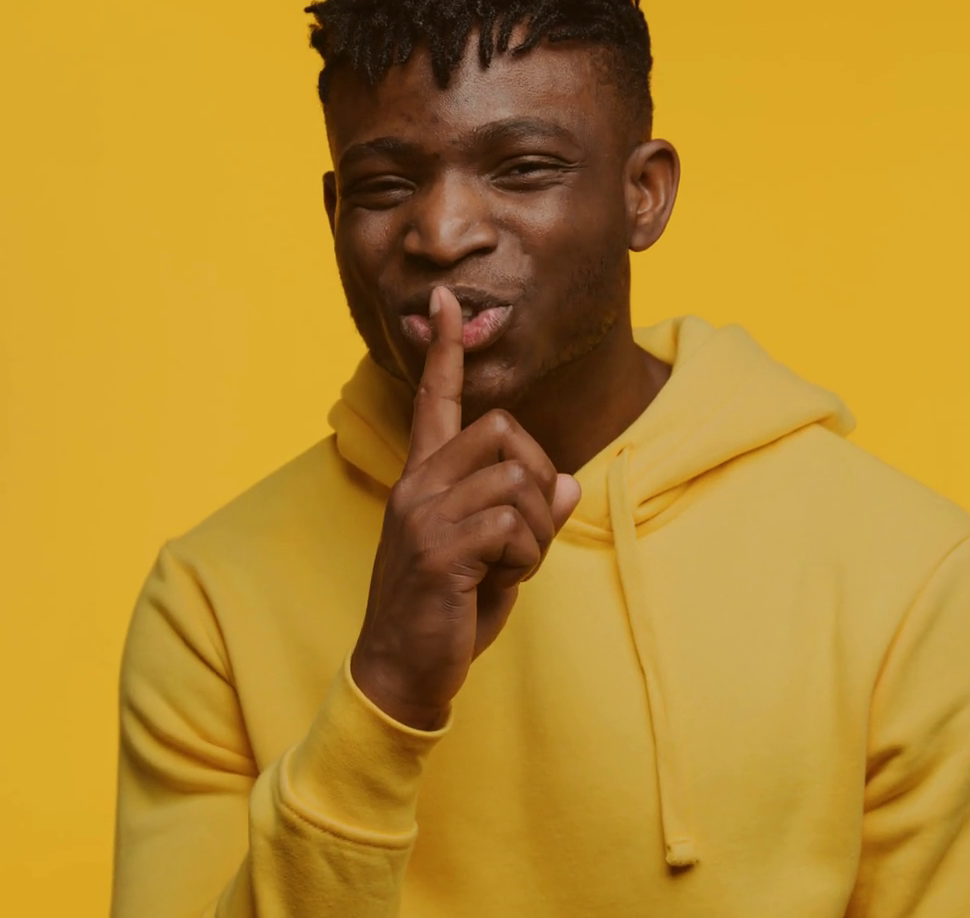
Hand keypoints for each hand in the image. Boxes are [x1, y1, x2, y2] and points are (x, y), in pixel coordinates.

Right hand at [349, 286, 581, 730]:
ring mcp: (423, 515)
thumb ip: (526, 515)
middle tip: (524, 531)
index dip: (444, 351)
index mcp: (423, 479)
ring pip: (516, 481)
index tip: (444, 300)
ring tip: (508, 566)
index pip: (433, 400)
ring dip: (534, 530)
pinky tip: (499, 582)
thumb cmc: (448, 612)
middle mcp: (417, 485)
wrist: (401, 670)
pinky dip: (525, 557)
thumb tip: (568, 483)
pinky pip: (513, 527)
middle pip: (502, 429)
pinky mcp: (438, 550)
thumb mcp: (494, 557)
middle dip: (536, 476)